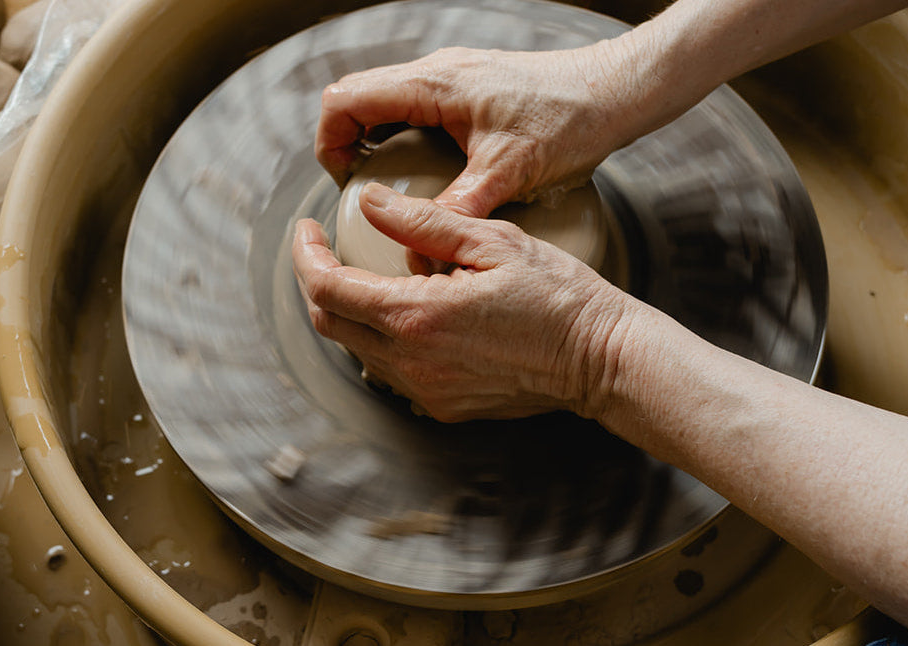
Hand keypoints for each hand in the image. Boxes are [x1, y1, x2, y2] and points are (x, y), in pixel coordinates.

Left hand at [291, 183, 636, 421]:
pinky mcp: (442, 406)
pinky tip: (408, 311)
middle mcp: (411, 362)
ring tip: (370, 274)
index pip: (327, 287)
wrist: (601, 359)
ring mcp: (425, 390)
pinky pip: (390, 371)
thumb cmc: (558, 295)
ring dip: (351, 311)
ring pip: (356, 350)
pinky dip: (382, 337)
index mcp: (416, 316)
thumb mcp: (491, 241)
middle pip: (329, 322)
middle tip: (327, 248)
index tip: (308, 230)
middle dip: (319, 281)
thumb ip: (423, 222)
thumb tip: (372, 204)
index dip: (305, 255)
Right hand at [316, 44, 638, 218]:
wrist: (615, 91)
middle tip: (359, 190)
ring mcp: (451, 76)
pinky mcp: (468, 87)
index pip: (345, 101)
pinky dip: (402, 135)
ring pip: (383, 100)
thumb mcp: (510, 171)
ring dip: (372, 138)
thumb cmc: (569, 119)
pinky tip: (425, 171)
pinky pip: (412, 105)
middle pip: (356, 97)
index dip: (330, 142)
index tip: (345, 182)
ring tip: (387, 185)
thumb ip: (459, 208)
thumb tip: (419, 251)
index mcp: (432, 86)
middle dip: (345, 142)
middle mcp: (435, 72)